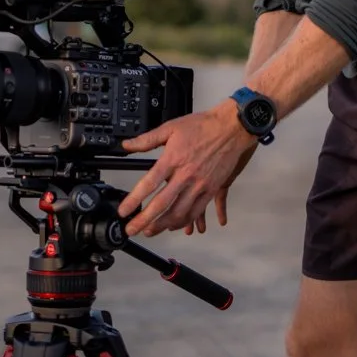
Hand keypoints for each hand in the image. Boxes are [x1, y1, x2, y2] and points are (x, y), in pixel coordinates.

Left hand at [117, 101, 256, 237]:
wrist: (231, 128)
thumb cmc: (203, 126)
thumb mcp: (171, 128)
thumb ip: (147, 139)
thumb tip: (127, 145)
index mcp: (173, 159)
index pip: (149, 183)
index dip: (134, 199)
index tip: (124, 210)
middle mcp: (186, 175)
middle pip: (163, 204)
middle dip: (145, 220)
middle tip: (133, 229)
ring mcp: (200, 184)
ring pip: (180, 213)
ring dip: (164, 225)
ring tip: (151, 230)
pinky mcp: (212, 189)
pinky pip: (198, 211)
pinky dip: (186, 221)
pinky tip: (176, 226)